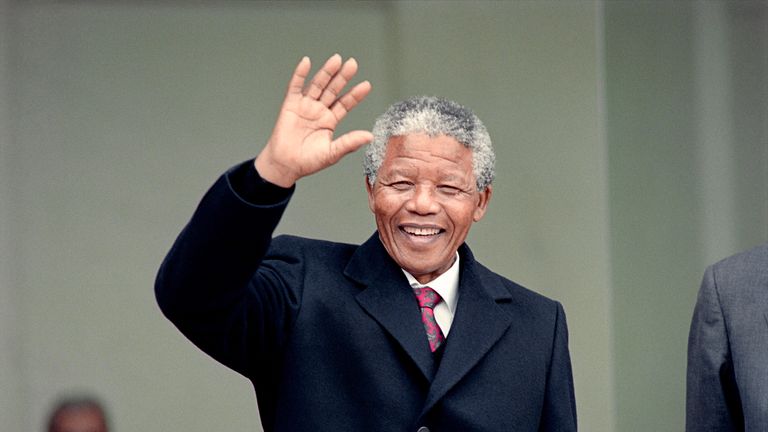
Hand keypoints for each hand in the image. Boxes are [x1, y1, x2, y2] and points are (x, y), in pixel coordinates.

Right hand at [255, 54, 372, 186]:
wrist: (285, 165)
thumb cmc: (308, 161)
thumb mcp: (332, 153)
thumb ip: (350, 142)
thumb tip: (370, 136)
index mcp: (330, 120)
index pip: (345, 104)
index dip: (355, 94)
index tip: (367, 84)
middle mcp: (319, 110)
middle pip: (333, 90)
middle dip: (343, 77)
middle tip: (353, 64)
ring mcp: (305, 106)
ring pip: (318, 85)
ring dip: (326, 72)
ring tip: (337, 59)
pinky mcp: (290, 105)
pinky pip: (296, 86)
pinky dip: (300, 74)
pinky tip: (306, 62)